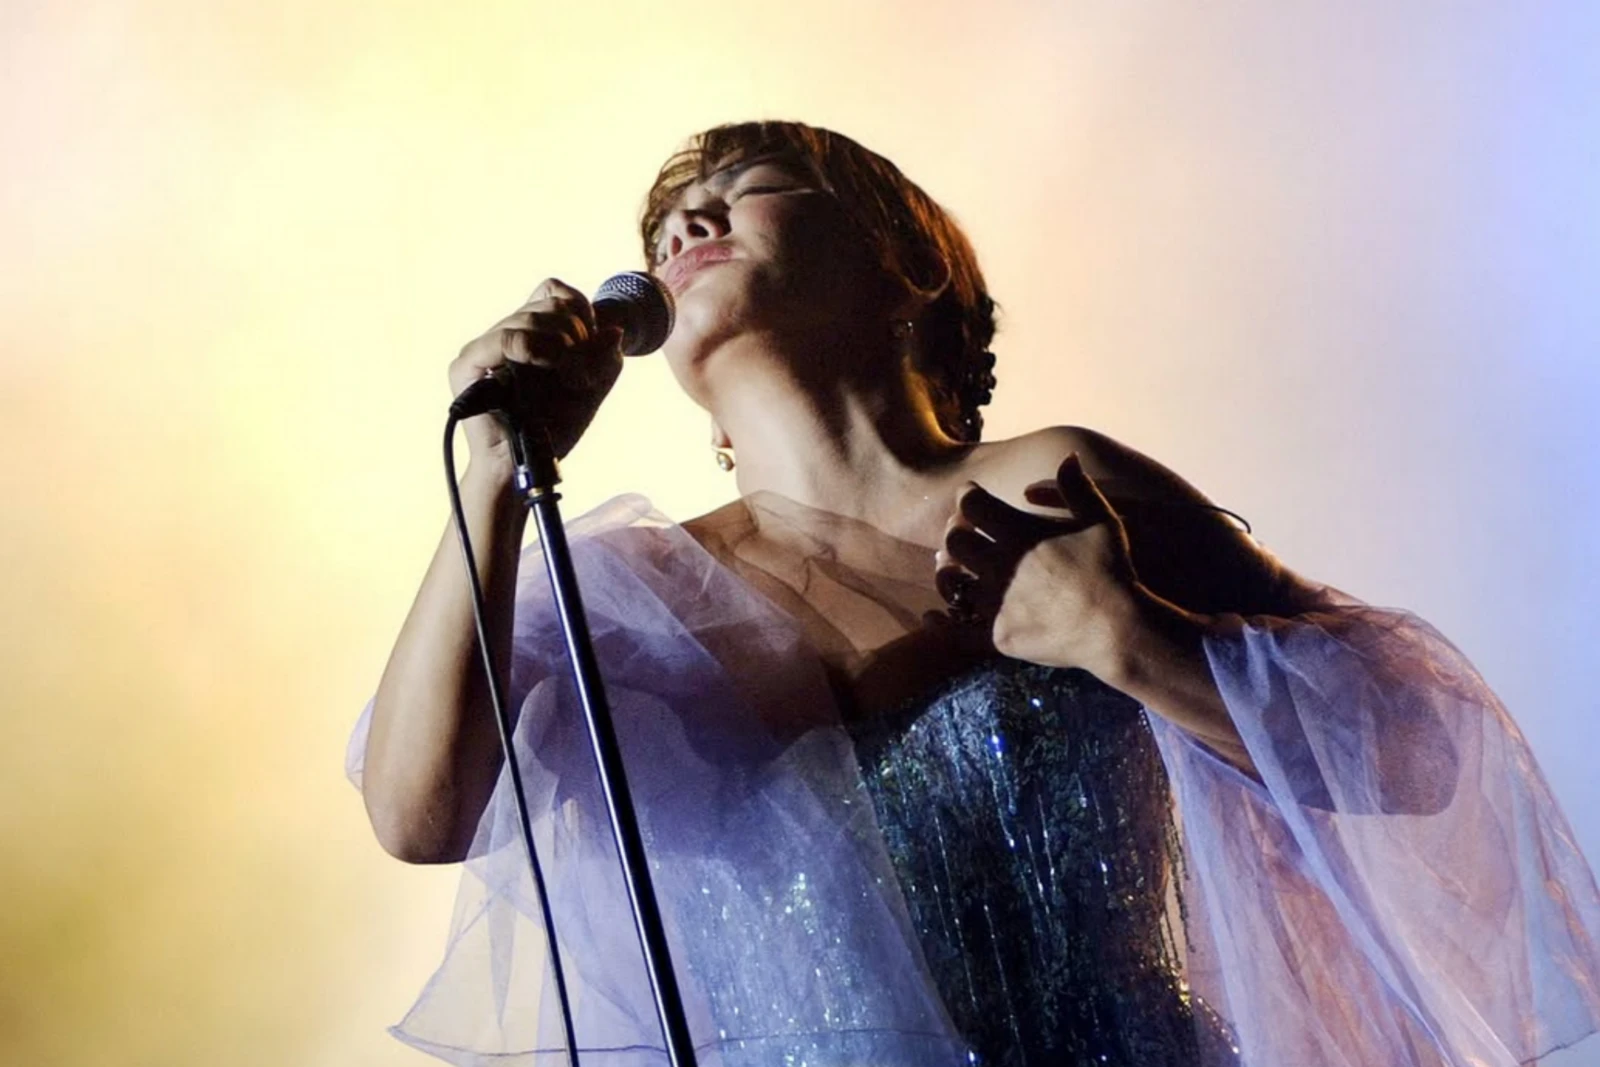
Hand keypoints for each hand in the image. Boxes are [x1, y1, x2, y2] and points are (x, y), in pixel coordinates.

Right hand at [448, 277, 624, 465]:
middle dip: (578, 335)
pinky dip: (534, 347)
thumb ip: (605, 358)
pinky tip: (550, 365)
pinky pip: (505, 338)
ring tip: (573, 382)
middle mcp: (505, 333)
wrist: (529, 465)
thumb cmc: (555, 428)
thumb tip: (613, 329)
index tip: (594, 344)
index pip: (554, 292)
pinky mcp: (468, 364)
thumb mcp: (592, 388)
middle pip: (549, 304)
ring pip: (532, 318)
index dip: (581, 310)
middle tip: (583, 375)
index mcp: (531, 333)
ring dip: (565, 349)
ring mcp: (484, 346)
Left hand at [935, 453, 1143, 676]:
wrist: (1116, 627)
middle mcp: (1001, 564)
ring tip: (950, 569)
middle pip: (955, 540)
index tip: (972, 497)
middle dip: (956, 533)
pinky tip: (933, 616)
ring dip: (948, 573)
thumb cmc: (1112, 571)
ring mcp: (997, 601)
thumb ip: (1078, 488)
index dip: (968, 496)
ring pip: (951, 582)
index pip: (972, 503)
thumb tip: (1067, 457)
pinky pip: (957, 628)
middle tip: (962, 533)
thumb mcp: (1102, 521)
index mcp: (1020, 533)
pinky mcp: (997, 634)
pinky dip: (940, 622)